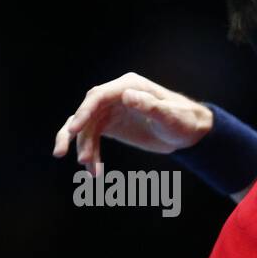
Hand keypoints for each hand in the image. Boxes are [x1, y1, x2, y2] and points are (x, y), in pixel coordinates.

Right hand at [52, 72, 213, 176]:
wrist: (190, 132)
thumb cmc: (184, 120)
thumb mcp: (169, 115)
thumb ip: (149, 106)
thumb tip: (127, 95)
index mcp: (127, 87)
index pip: (98, 96)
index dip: (83, 112)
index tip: (74, 131)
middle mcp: (114, 96)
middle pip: (85, 112)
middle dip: (76, 134)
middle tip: (67, 154)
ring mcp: (110, 111)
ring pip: (87, 128)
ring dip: (84, 148)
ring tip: (89, 170)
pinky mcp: (111, 125)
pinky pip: (93, 138)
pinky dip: (91, 153)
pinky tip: (93, 171)